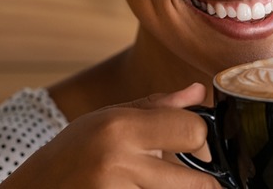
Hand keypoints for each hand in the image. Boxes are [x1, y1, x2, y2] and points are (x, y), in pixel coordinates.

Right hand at [0, 83, 219, 188]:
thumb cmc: (71, 155)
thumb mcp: (107, 120)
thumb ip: (157, 108)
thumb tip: (198, 92)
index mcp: (121, 128)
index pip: (193, 131)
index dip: (202, 140)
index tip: (197, 147)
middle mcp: (119, 163)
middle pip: (198, 182)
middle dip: (201, 181)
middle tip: (195, 177)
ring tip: (149, 181)